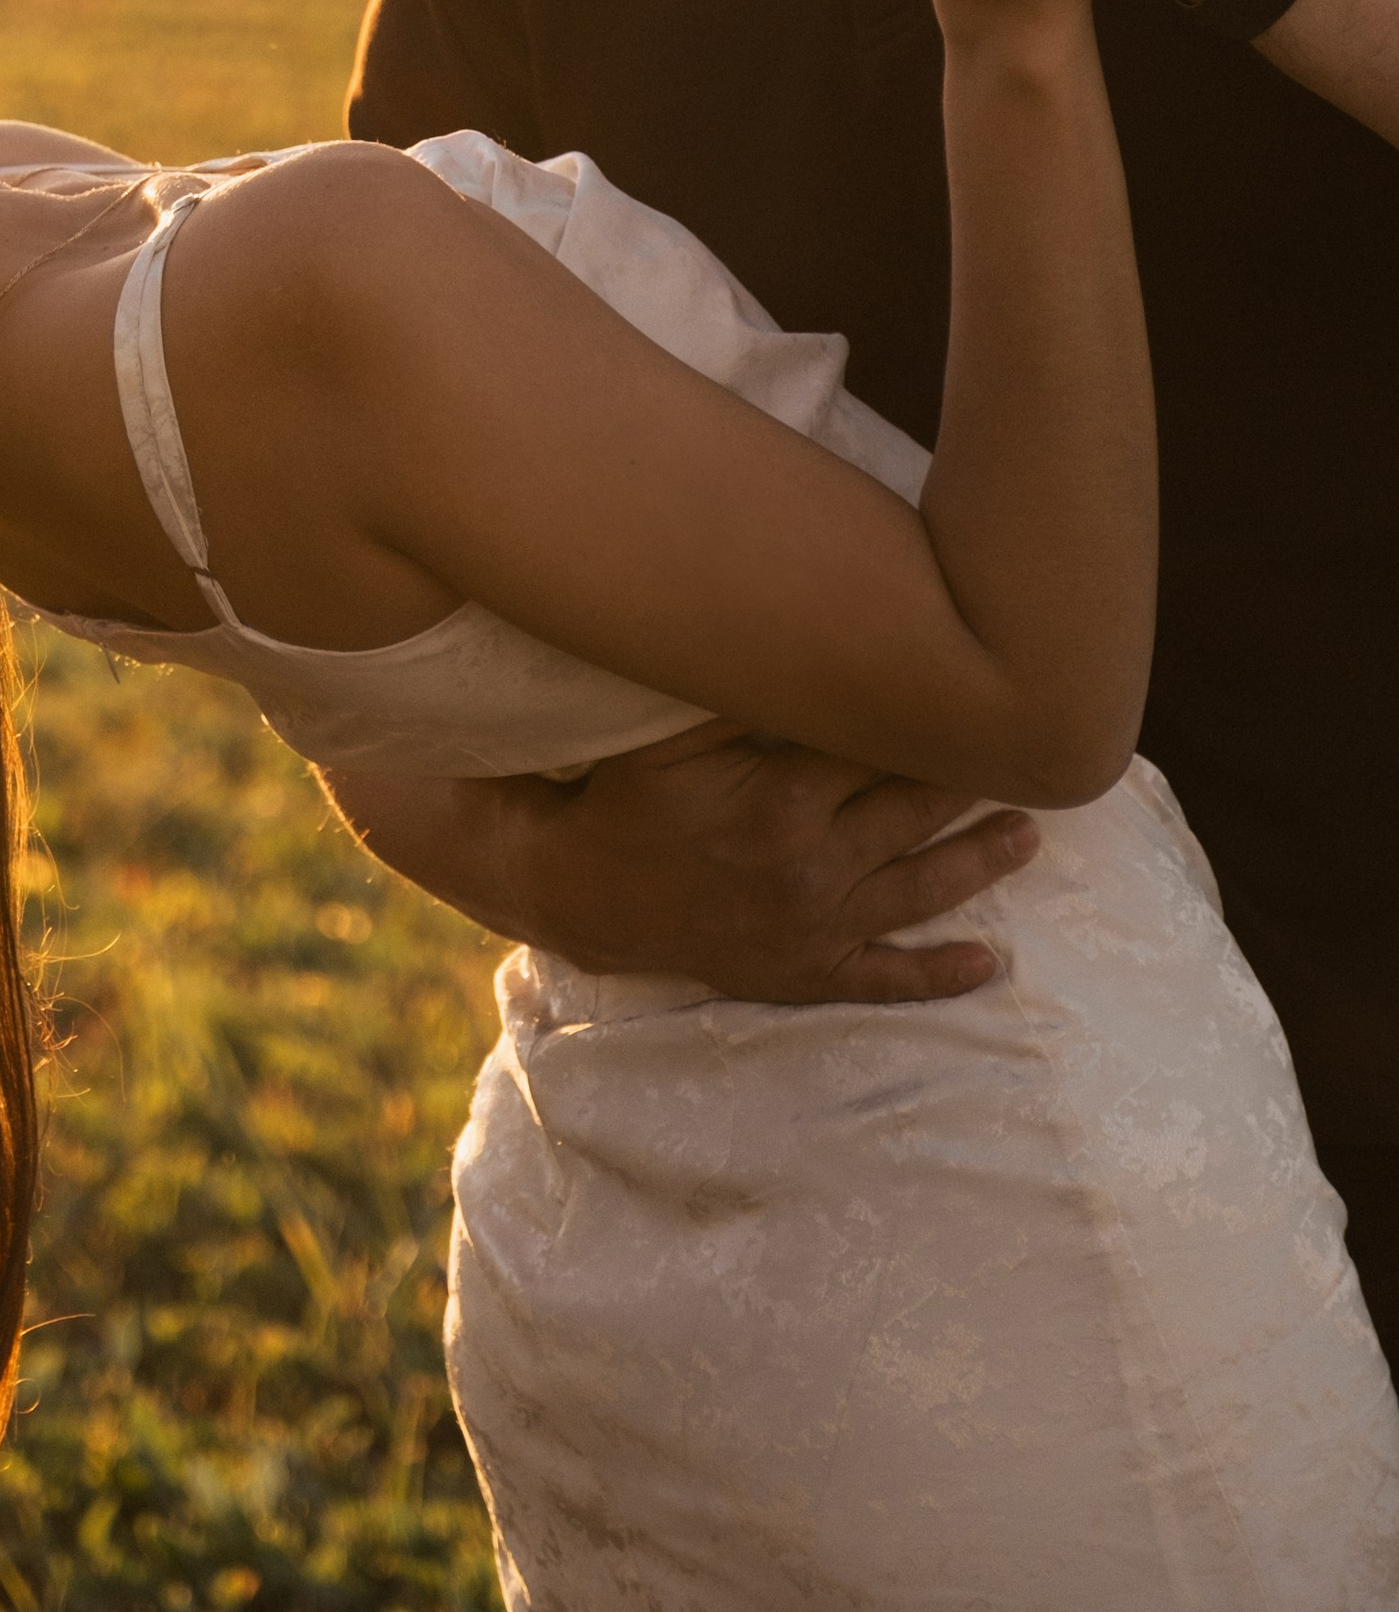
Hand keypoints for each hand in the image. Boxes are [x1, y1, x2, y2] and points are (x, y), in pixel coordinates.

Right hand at [324, 740, 1039, 1003]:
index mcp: (783, 802)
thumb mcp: (660, 736)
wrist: (579, 896)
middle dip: (974, 780)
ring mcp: (813, 927)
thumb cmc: (620, 801)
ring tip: (1031, 836)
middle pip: (915, 814)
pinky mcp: (802, 972)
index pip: (879, 749)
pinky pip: (883, 979)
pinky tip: (991, 965)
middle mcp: (812, 867)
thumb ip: (724, 690)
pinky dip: (939, 974)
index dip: (931, 721)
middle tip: (1031, 750)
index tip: (980, 686)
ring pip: (918, 891)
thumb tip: (785, 632)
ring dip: (979, 863)